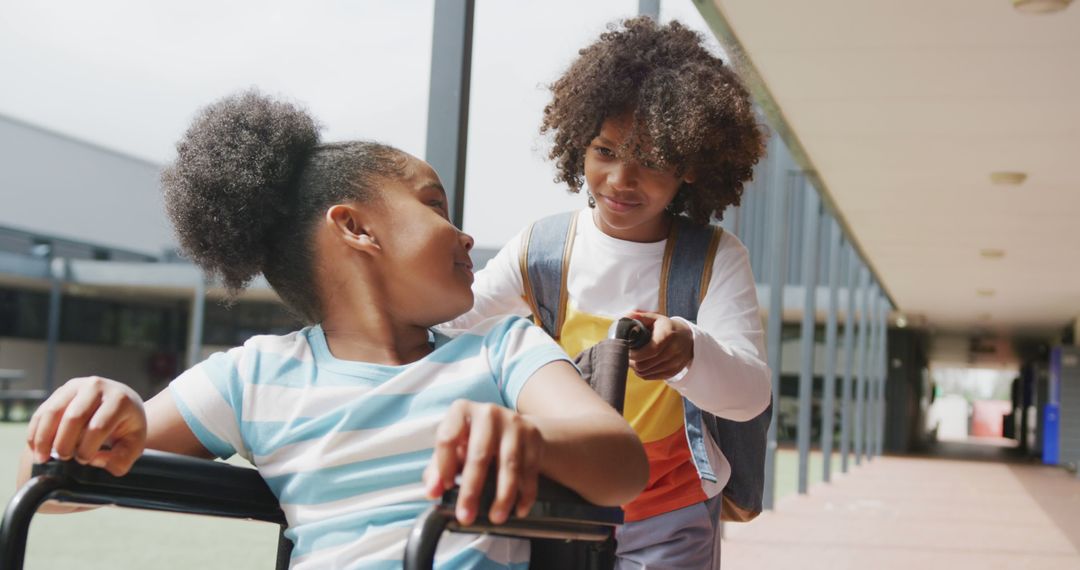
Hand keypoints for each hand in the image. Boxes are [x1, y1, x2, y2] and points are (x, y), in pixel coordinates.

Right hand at [26, 376, 146, 476]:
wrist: (123, 405)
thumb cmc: (127, 428)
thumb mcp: (134, 446)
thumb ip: (120, 460)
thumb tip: (94, 460)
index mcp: (120, 400)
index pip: (98, 427)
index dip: (87, 449)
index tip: (84, 461)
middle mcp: (98, 387)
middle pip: (73, 417)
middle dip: (64, 443)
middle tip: (65, 459)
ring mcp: (77, 385)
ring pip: (53, 412)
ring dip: (44, 439)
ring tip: (43, 458)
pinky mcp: (61, 390)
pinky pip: (43, 411)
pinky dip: (36, 431)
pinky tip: (36, 448)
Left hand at [423, 400, 543, 525]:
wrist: (512, 427)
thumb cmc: (475, 440)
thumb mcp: (453, 447)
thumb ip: (437, 469)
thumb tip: (432, 491)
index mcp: (461, 411)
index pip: (448, 438)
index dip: (444, 466)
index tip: (446, 488)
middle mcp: (488, 413)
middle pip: (479, 455)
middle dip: (472, 490)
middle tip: (466, 515)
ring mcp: (514, 423)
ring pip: (509, 465)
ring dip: (503, 496)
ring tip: (496, 517)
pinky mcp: (533, 436)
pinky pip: (530, 470)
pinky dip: (525, 494)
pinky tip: (519, 509)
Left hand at [627, 312, 693, 379]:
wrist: (688, 338)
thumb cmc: (666, 327)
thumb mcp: (655, 318)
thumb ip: (639, 317)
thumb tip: (625, 318)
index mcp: (668, 334)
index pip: (650, 350)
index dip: (635, 353)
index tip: (626, 349)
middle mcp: (673, 350)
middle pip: (645, 364)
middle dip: (631, 361)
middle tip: (627, 354)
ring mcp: (674, 363)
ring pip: (645, 372)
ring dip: (635, 367)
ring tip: (633, 358)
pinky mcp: (672, 372)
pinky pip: (650, 377)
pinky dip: (642, 372)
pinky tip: (641, 364)